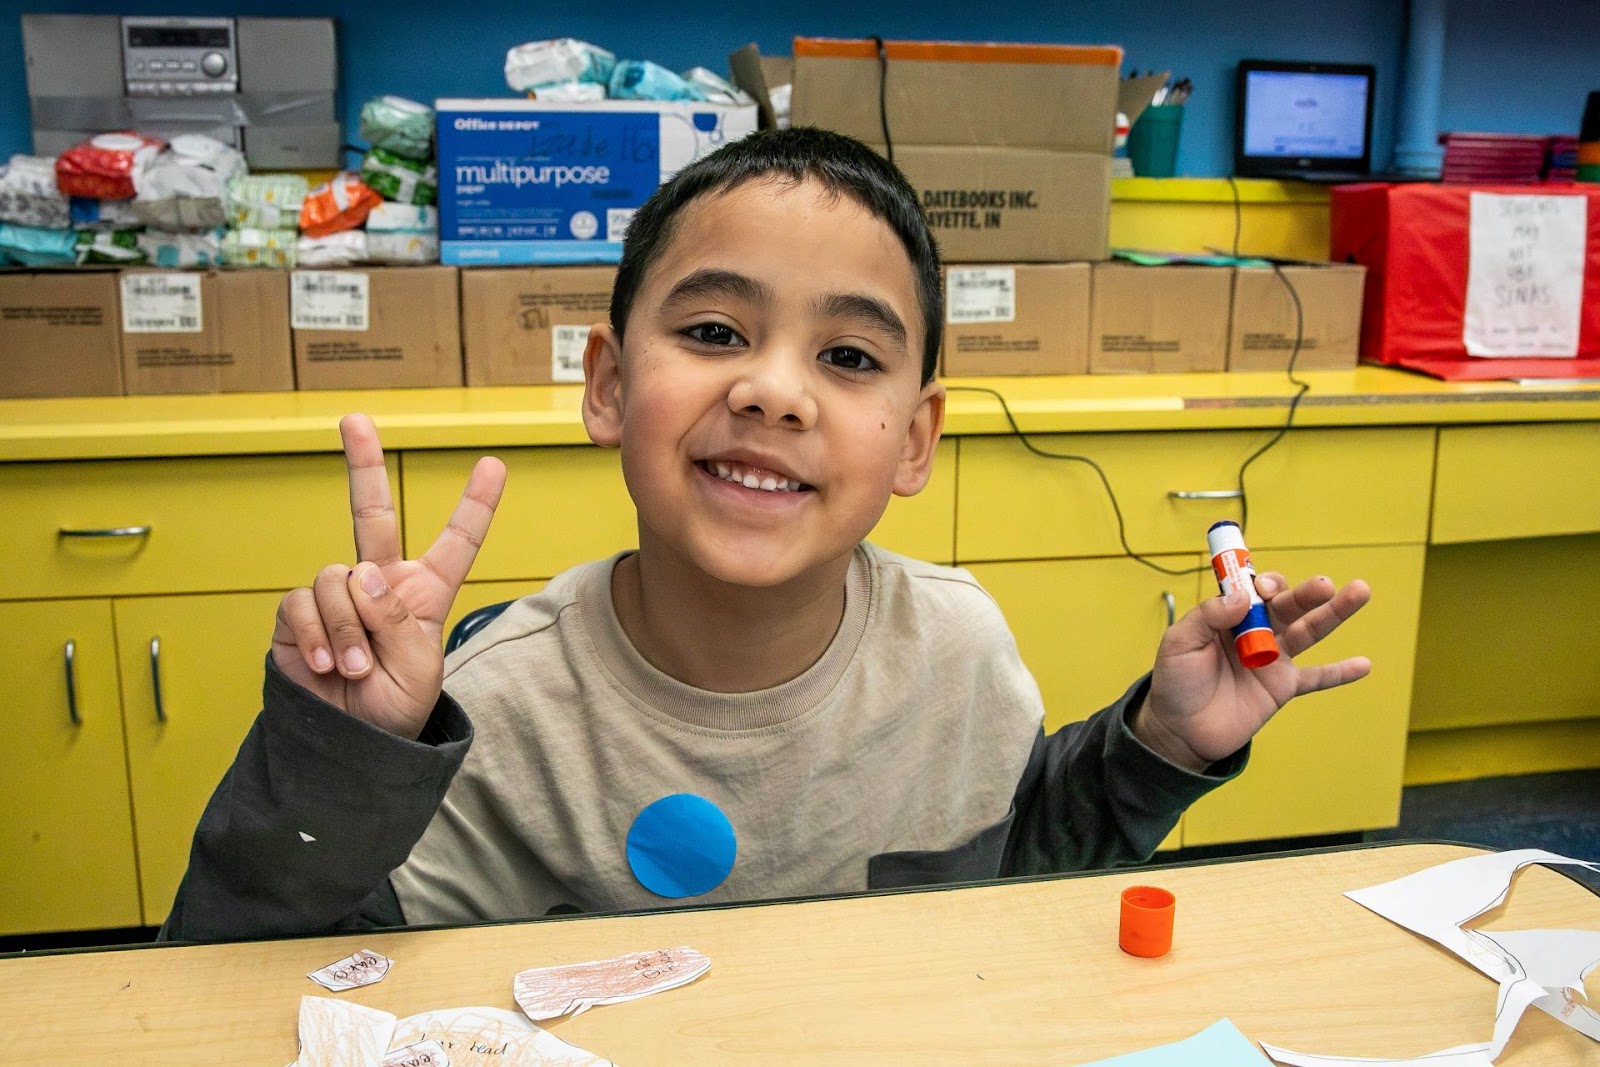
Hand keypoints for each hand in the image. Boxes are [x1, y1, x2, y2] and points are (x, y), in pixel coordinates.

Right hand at [271, 414, 506, 738]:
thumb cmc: (393, 708)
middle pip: (372, 513)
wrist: (349, 745)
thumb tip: (361, 572)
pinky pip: (303, 602)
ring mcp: (337, 595)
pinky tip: (326, 665)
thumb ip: (396, 617)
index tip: (494, 464)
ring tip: (355, 669)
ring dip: (349, 628)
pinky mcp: (297, 615)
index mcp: (425, 593)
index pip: (456, 542)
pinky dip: (316, 634)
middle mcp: (380, 584)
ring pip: (339, 579)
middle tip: (354, 419)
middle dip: (363, 463)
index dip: (475, 505)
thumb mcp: (417, 667)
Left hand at [1135, 571, 1372, 770]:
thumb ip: (1207, 617)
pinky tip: (1364, 664)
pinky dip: (1339, 673)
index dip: (1264, 583)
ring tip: (1360, 591)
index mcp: (1229, 616)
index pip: (1254, 589)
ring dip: (1334, 613)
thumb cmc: (1175, 683)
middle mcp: (1256, 632)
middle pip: (1287, 605)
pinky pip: (1316, 679)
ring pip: (1308, 631)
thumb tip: (1242, 596)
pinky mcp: (1281, 688)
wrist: (1180, 731)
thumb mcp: (1179, 644)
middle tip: (1323, 585)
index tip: (1265, 586)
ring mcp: (1272, 659)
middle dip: (1306, 592)